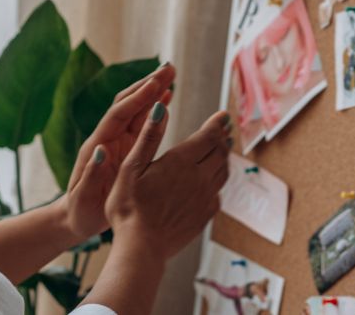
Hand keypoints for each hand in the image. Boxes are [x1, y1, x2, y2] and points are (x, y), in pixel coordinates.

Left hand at [59, 63, 176, 240]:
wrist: (76, 218)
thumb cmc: (80, 211)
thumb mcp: (84, 197)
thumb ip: (92, 173)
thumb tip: (101, 149)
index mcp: (97, 146)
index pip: (118, 114)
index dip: (137, 98)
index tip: (156, 83)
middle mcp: (107, 138)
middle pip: (128, 103)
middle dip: (147, 85)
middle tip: (169, 68)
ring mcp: (117, 141)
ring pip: (136, 109)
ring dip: (152, 91)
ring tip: (171, 75)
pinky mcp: (126, 148)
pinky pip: (142, 123)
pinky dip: (154, 108)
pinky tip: (167, 98)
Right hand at [105, 103, 231, 259]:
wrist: (141, 247)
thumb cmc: (129, 207)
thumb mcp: (131, 167)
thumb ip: (148, 137)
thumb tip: (160, 108)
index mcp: (180, 162)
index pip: (208, 136)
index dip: (217, 124)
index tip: (223, 115)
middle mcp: (199, 178)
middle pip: (219, 152)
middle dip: (222, 138)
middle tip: (224, 130)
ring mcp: (205, 198)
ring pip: (222, 172)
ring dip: (224, 158)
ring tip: (222, 150)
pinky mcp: (205, 215)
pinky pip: (218, 193)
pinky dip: (218, 181)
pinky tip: (211, 182)